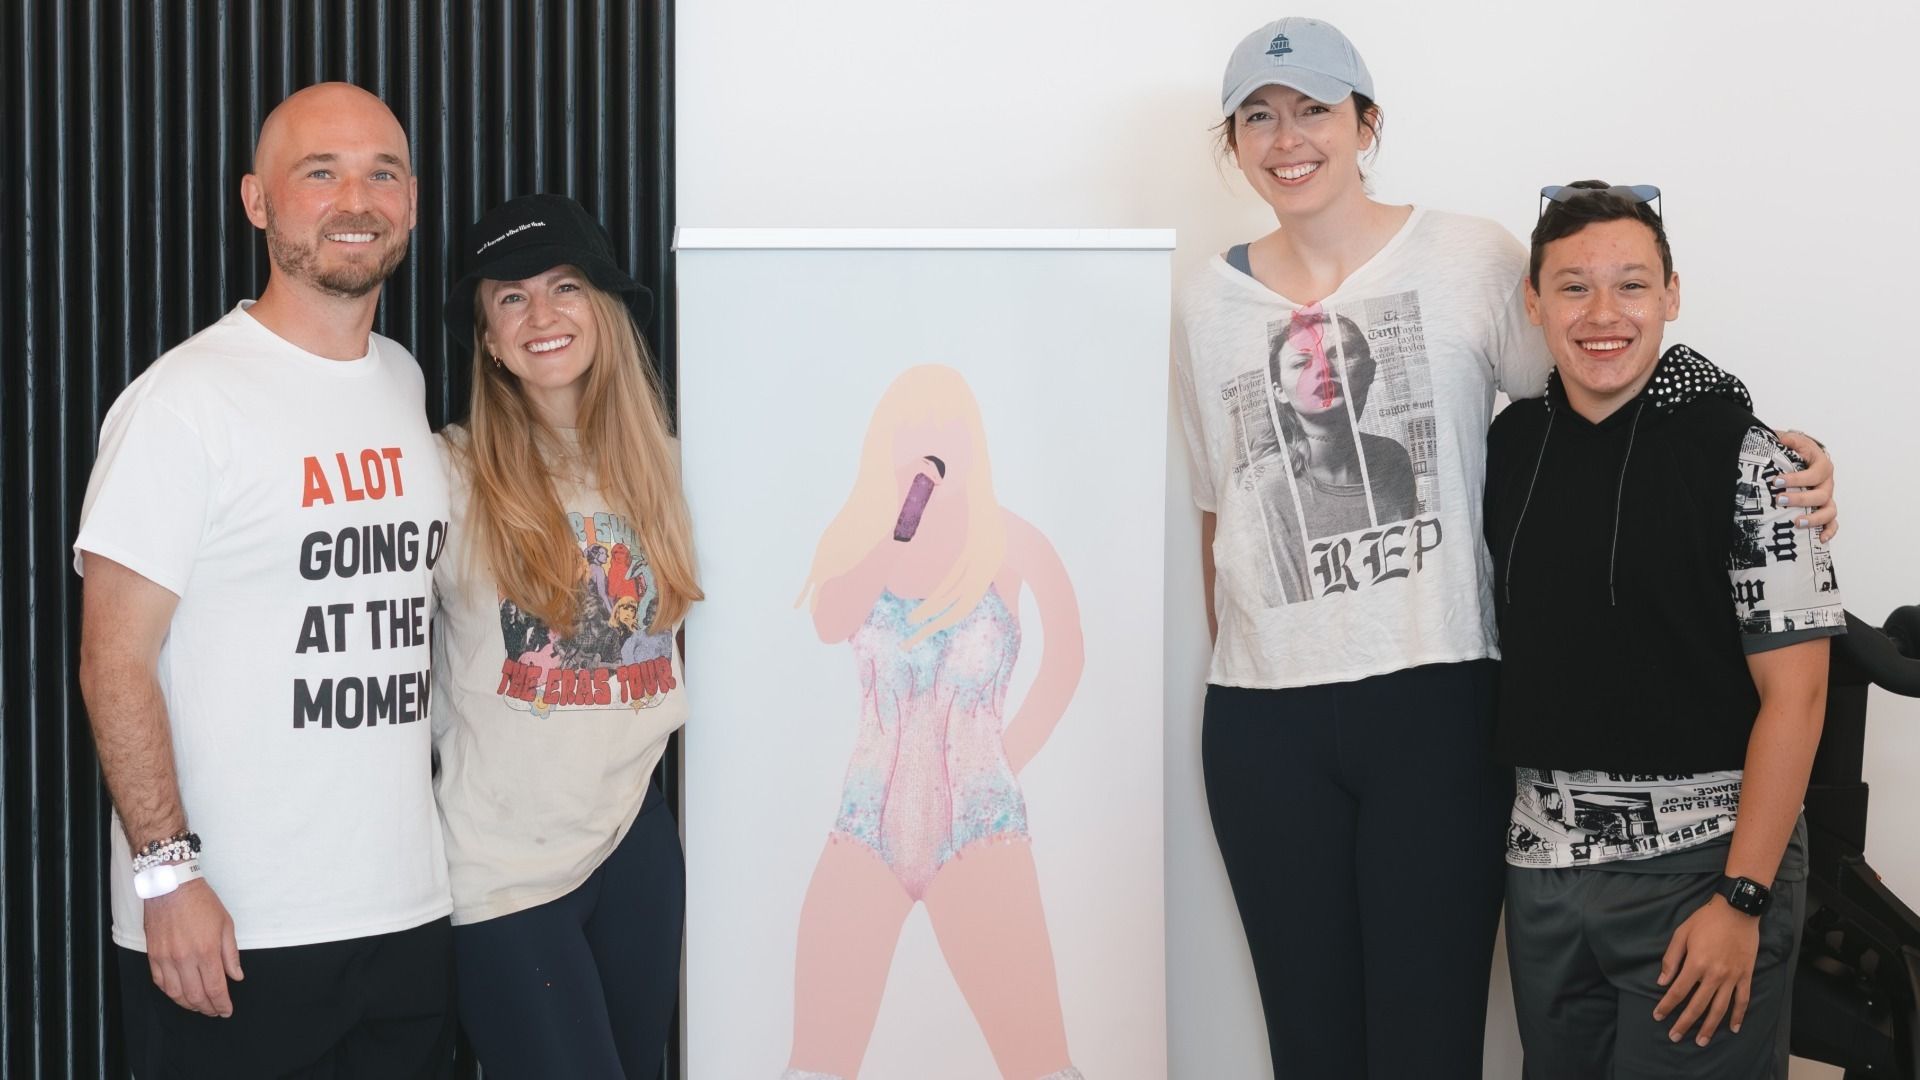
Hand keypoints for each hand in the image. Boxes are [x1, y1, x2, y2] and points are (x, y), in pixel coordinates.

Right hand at [143, 877, 243, 1016]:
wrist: (172, 887)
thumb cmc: (201, 902)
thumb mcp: (226, 925)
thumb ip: (231, 954)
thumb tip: (236, 976)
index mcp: (206, 951)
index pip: (215, 987)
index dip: (222, 1004)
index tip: (226, 1011)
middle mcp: (185, 958)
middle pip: (196, 995)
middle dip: (207, 1008)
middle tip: (214, 1011)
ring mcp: (166, 958)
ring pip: (176, 993)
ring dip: (188, 1004)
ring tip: (199, 1006)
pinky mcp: (153, 955)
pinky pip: (160, 982)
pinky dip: (171, 993)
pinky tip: (179, 994)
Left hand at [1652, 896, 1758, 1045]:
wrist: (1737, 910)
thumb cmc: (1706, 920)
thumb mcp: (1681, 934)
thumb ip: (1671, 959)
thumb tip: (1661, 982)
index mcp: (1696, 964)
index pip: (1678, 992)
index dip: (1667, 1006)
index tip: (1658, 1017)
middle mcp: (1714, 975)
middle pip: (1697, 1006)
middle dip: (1684, 1023)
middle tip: (1674, 1037)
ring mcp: (1732, 977)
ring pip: (1720, 1009)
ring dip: (1710, 1027)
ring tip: (1701, 1041)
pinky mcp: (1746, 976)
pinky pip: (1743, 1000)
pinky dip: (1738, 1016)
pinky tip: (1733, 1028)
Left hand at [1773, 431, 1836, 542]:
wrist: (1801, 456)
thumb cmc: (1795, 450)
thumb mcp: (1791, 440)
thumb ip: (1787, 440)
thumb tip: (1782, 439)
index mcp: (1822, 465)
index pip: (1815, 473)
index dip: (1797, 479)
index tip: (1777, 481)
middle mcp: (1827, 482)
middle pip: (1821, 494)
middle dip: (1801, 499)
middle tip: (1781, 500)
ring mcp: (1827, 497)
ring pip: (1829, 510)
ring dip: (1815, 518)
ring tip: (1798, 522)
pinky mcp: (1823, 508)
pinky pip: (1832, 522)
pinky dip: (1829, 531)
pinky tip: (1820, 538)